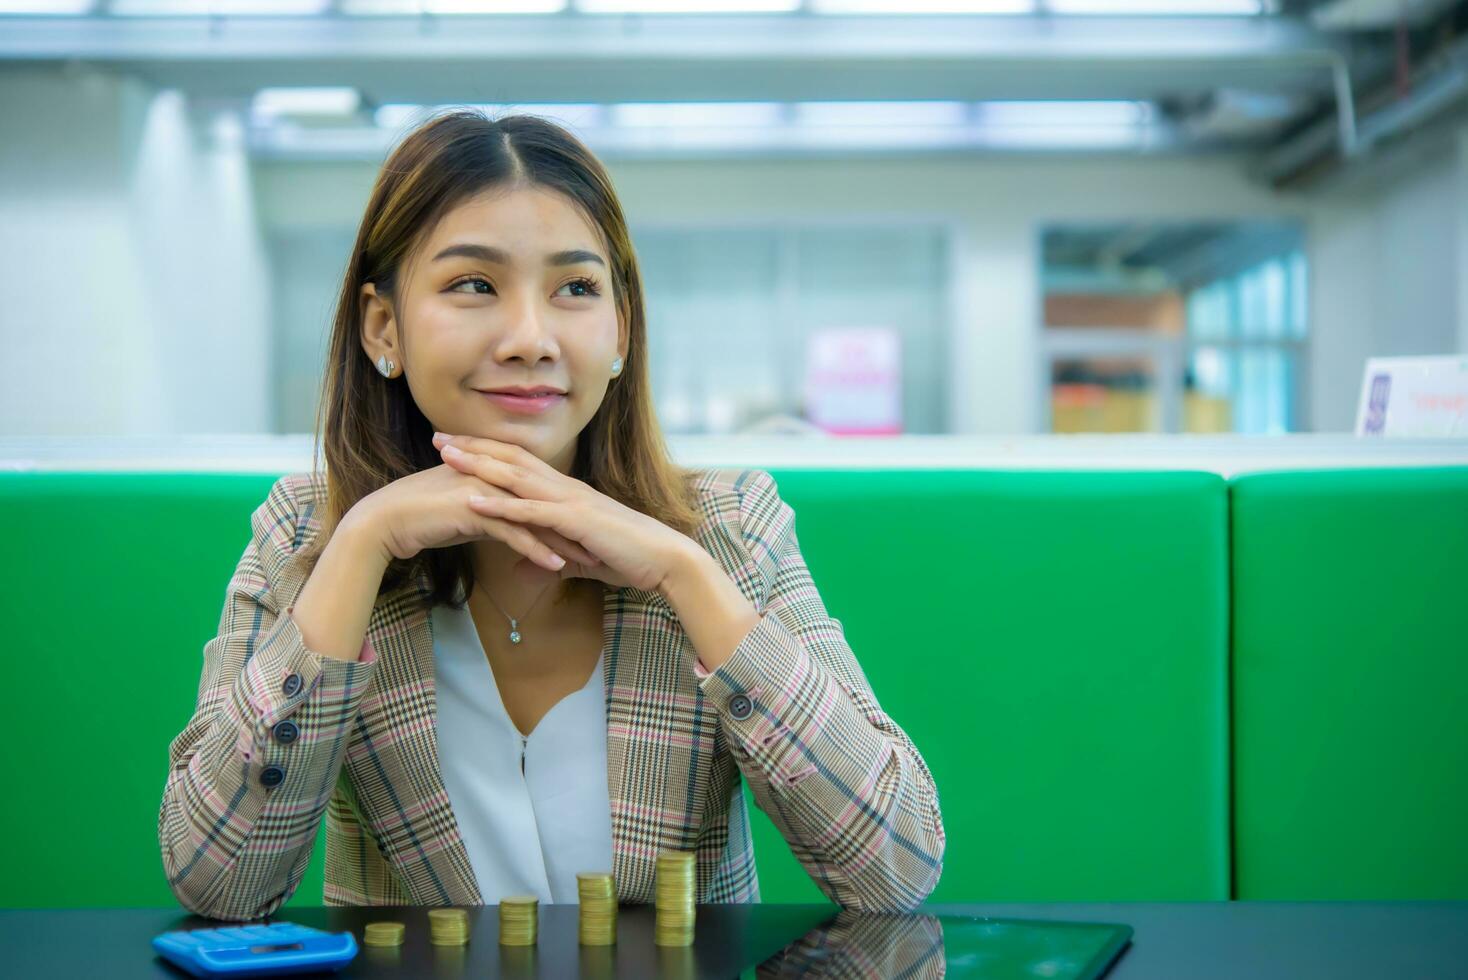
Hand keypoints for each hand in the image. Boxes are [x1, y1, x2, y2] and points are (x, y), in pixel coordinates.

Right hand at [344, 459, 603, 571]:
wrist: (383, 522)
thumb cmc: (419, 519)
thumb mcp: (461, 514)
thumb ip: (487, 515)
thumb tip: (505, 528)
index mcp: (490, 473)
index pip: (535, 493)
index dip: (561, 512)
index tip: (585, 530)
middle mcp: (491, 476)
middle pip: (541, 502)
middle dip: (571, 525)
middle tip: (599, 544)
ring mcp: (484, 490)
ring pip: (532, 517)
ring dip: (562, 540)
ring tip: (587, 559)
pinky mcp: (474, 510)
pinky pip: (513, 533)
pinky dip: (537, 550)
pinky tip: (556, 567)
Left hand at [433, 431, 699, 592]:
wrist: (664, 559)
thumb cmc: (629, 557)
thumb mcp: (580, 559)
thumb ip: (550, 561)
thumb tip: (525, 570)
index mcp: (567, 492)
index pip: (521, 463)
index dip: (488, 451)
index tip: (458, 444)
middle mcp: (566, 488)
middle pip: (512, 459)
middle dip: (474, 447)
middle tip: (439, 436)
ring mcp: (570, 501)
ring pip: (516, 477)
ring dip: (479, 466)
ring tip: (446, 457)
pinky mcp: (575, 521)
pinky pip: (530, 511)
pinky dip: (499, 505)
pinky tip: (472, 501)